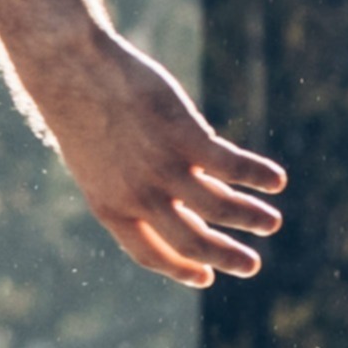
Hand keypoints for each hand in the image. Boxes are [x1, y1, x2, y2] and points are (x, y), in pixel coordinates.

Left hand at [17, 28, 286, 286]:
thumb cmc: (82, 113)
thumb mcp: (99, 163)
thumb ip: (132, 187)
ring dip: (249, 218)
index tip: (205, 276)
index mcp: (110, 207)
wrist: (70, 71)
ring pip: (218, 207)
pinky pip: (231, 165)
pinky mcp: (183, 136)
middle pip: (191, 240)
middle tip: (251, 267)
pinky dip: (257, 175)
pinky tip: (276, 180)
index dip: (180, 269)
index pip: (150, 253)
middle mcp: (137, 196)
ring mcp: (161, 167)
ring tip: (272, 223)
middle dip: (225, 257)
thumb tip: (178, 199)